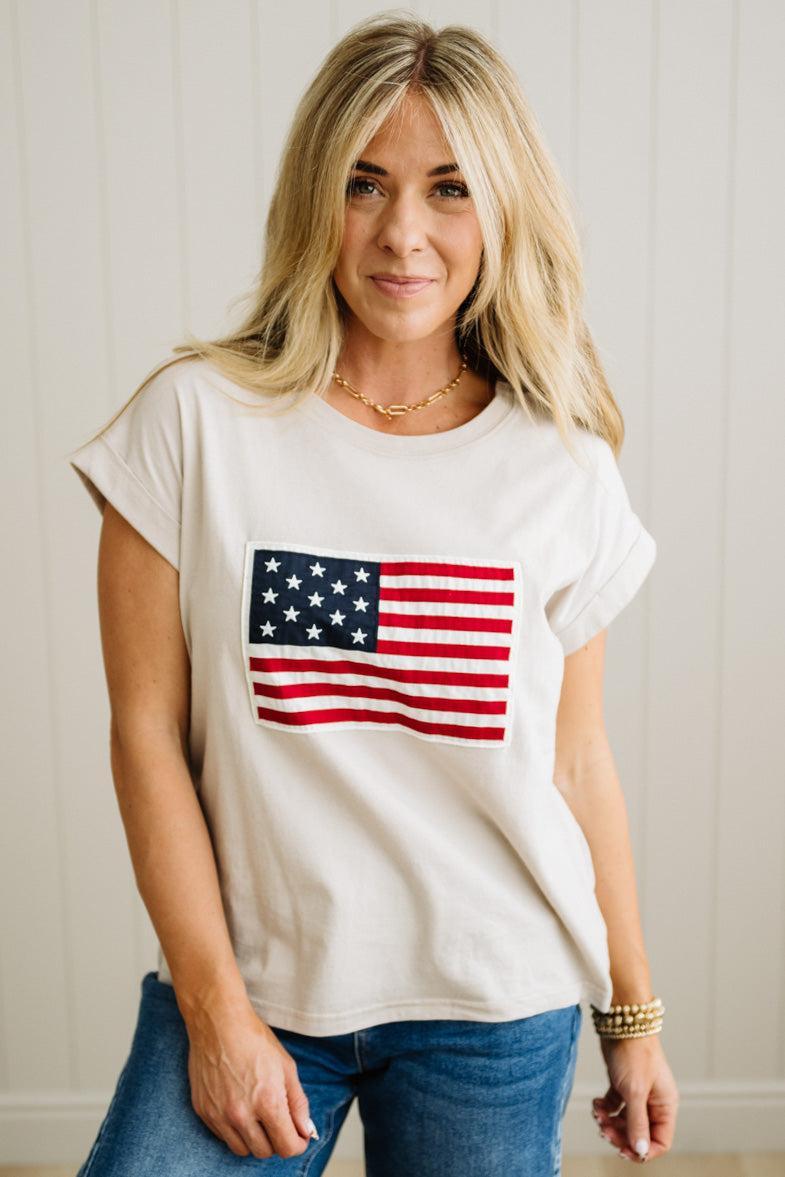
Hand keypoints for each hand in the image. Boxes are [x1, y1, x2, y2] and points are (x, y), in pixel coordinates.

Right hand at [182, 996, 316, 1158]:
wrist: (218, 1022)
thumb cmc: (255, 1039)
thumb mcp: (286, 1067)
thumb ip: (298, 1103)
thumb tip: (305, 1130)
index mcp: (267, 1102)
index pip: (286, 1147)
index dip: (297, 1144)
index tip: (299, 1137)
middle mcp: (241, 1114)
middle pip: (264, 1152)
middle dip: (277, 1141)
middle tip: (279, 1122)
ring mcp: (219, 1115)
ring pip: (242, 1150)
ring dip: (255, 1140)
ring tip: (259, 1117)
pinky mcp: (203, 1112)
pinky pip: (223, 1137)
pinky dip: (235, 1131)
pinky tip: (240, 1108)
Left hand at [592, 1034, 678, 1161]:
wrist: (621, 1022)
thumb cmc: (634, 1053)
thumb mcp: (634, 1092)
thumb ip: (637, 1123)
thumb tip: (640, 1151)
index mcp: (665, 1105)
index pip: (660, 1141)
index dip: (643, 1150)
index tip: (622, 1149)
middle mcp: (654, 1101)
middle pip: (639, 1133)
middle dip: (620, 1135)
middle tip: (603, 1130)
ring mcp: (638, 1092)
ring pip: (624, 1120)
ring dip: (610, 1122)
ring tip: (598, 1114)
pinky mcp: (623, 1084)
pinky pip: (614, 1106)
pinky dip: (605, 1109)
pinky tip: (596, 1103)